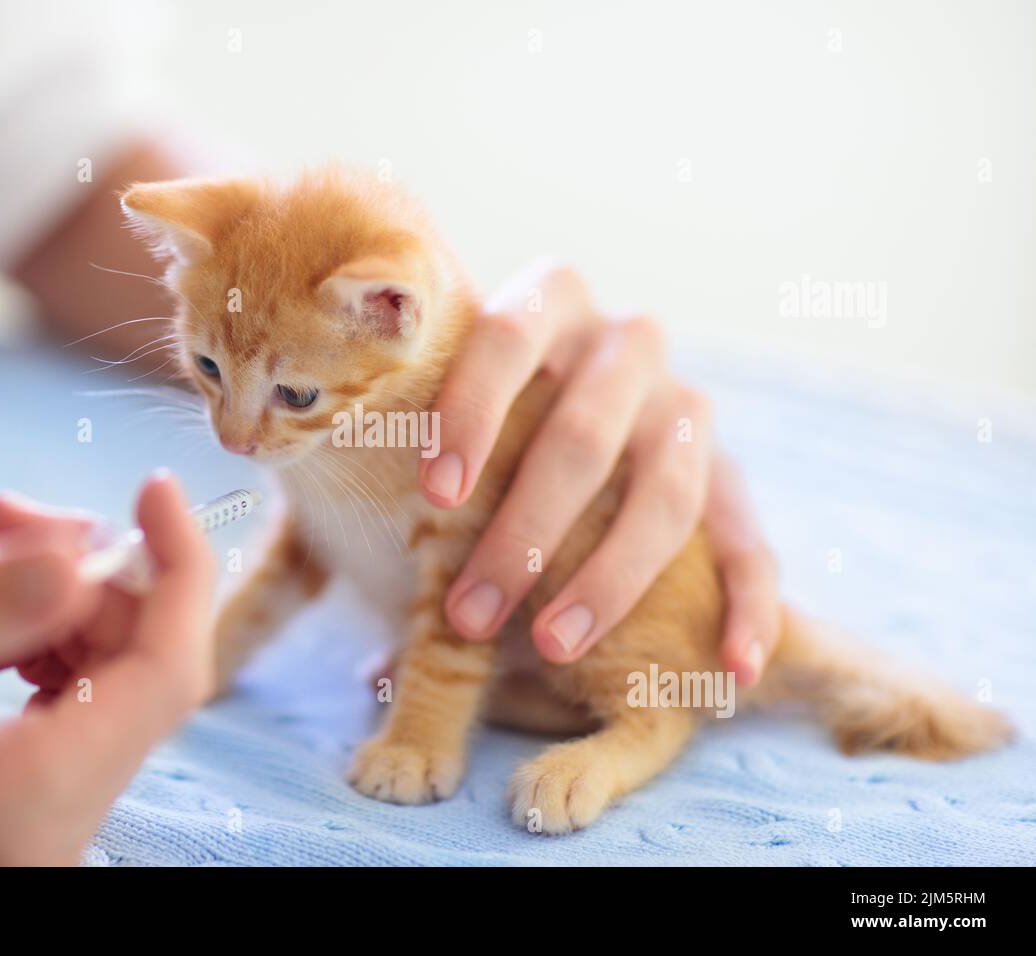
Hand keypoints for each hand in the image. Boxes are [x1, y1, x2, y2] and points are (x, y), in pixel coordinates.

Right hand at [0, 473, 213, 864]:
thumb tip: (89, 560)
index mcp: (18, 804)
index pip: (165, 677)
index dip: (180, 571)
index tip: (155, 489)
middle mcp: (46, 836)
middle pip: (139, 677)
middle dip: (97, 576)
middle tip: (15, 515)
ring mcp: (37, 832)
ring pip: (111, 687)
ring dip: (67, 603)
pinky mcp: (17, 814)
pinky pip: (74, 711)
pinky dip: (44, 644)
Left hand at [421, 260, 780, 684]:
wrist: (575, 391)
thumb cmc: (477, 415)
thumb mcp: (443, 401)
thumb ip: (401, 454)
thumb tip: (333, 592)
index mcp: (549, 299)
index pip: (508, 338)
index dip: (471, 414)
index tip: (432, 497)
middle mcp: (626, 344)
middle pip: (582, 436)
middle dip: (523, 534)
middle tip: (468, 615)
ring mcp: (685, 407)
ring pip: (664, 494)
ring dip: (609, 580)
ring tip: (552, 648)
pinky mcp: (729, 471)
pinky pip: (750, 539)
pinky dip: (747, 603)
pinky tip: (730, 665)